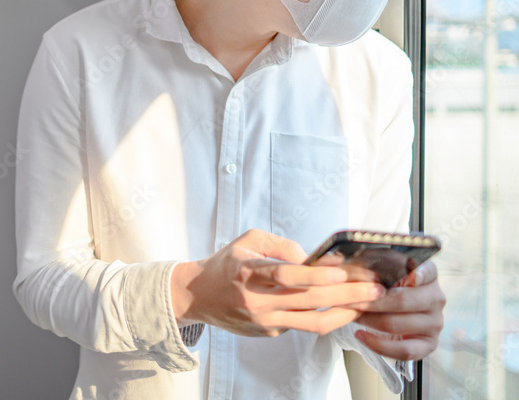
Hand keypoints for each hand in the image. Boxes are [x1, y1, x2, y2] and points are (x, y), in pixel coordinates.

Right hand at [173, 229, 385, 337]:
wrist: (199, 296)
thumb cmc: (227, 264)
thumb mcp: (248, 241)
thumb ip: (281, 246)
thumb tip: (311, 259)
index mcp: (248, 271)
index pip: (284, 276)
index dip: (314, 276)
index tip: (341, 274)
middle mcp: (257, 300)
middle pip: (308, 301)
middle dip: (346, 295)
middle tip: (374, 288)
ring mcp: (264, 321)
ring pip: (312, 322)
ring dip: (345, 313)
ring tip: (368, 303)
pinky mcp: (269, 333)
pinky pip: (303, 326)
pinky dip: (328, 318)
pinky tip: (346, 309)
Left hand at [349, 260, 444, 359]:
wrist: (395, 312)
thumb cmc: (387, 285)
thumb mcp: (383, 269)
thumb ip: (374, 262)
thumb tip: (354, 257)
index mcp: (427, 276)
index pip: (428, 271)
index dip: (420, 274)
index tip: (410, 276)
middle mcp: (436, 298)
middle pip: (402, 301)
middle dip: (371, 301)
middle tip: (348, 299)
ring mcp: (434, 323)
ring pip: (397, 324)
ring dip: (368, 320)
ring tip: (350, 314)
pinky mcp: (428, 344)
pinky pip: (404, 350)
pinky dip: (379, 345)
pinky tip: (361, 335)